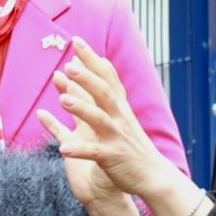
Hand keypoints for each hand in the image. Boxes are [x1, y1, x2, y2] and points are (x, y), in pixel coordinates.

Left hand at [38, 39, 170, 203]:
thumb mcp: (121, 115)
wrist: (153, 175)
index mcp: (119, 107)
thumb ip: (105, 92)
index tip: (76, 40)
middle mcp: (119, 118)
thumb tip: (98, 64)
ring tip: (62, 98)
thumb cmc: (132, 144)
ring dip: (81, 109)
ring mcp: (116, 137)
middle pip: (103, 93)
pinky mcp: (112, 158)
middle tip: (69, 64)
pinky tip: (64, 149)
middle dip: (87, 78)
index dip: (91, 59)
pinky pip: (95, 153)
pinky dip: (80, 150)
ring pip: (99, 120)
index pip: (105, 77)